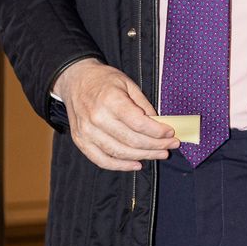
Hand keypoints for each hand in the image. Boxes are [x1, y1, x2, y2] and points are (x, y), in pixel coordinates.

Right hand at [53, 58, 177, 170]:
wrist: (75, 79)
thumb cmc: (103, 80)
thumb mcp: (128, 83)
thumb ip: (143, 104)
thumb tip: (158, 124)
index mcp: (110, 101)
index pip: (139, 124)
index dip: (158, 132)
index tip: (171, 133)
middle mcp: (97, 118)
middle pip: (132, 141)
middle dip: (155, 146)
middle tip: (170, 146)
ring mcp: (87, 132)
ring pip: (120, 153)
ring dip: (143, 156)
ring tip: (159, 154)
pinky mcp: (80, 141)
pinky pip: (102, 160)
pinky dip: (120, 166)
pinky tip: (136, 164)